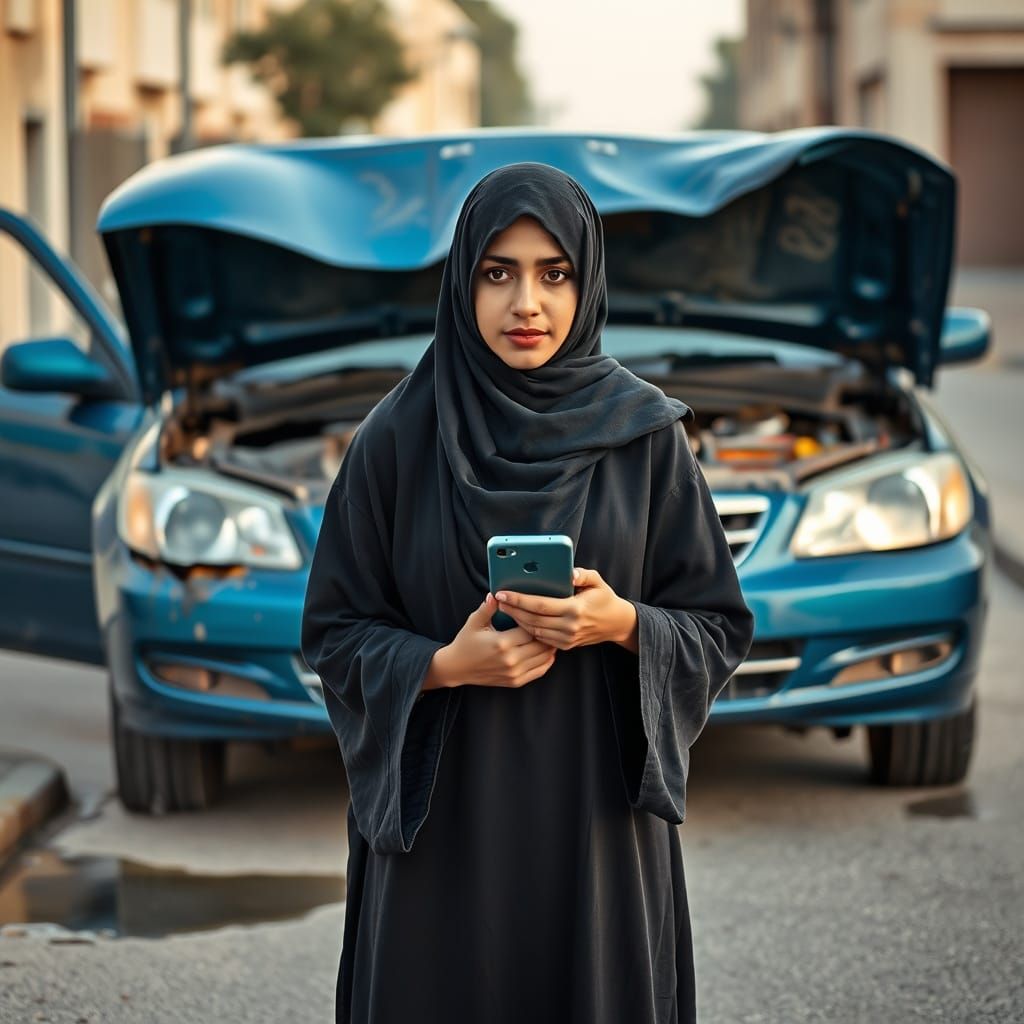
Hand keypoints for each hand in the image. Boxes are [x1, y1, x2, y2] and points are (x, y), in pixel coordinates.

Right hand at [426, 594, 556, 690]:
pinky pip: (539, 671)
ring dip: (550, 646)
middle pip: (541, 644)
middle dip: (546, 633)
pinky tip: (547, 651)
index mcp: (502, 643)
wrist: (457, 668)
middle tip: (551, 623)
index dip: (537, 621)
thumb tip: (496, 593)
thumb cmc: (465, 643)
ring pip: (544, 658)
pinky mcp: (515, 681)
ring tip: (550, 635)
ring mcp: (514, 673)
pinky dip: (546, 661)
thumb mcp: (474, 622)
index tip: (539, 615)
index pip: (530, 630)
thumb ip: (487, 608)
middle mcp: (510, 660)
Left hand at [494, 566, 637, 651]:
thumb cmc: (604, 598)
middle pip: (533, 619)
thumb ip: (583, 574)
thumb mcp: (597, 581)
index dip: (519, 599)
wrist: (616, 624)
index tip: (503, 593)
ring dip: (518, 620)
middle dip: (513, 610)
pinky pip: (541, 638)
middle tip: (499, 600)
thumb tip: (569, 573)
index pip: (540, 605)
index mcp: (575, 609)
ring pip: (534, 631)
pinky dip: (528, 630)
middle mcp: (569, 626)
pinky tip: (519, 620)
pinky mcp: (566, 645)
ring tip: (506, 609)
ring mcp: (567, 639)